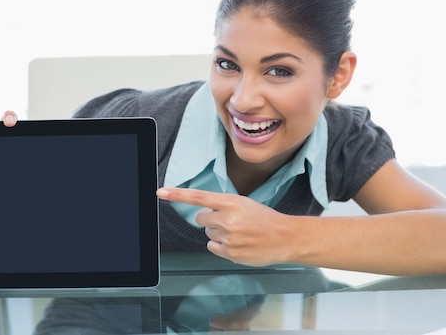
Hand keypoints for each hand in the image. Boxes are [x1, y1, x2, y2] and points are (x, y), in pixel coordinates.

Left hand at [157, 188, 291, 266]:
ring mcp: (228, 237)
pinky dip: (221, 246)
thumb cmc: (265, 219)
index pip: (198, 197)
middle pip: (200, 218)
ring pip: (208, 233)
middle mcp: (227, 219)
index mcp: (231, 202)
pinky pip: (212, 247)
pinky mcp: (229, 253)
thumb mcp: (244, 203)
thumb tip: (203, 212)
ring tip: (239, 233)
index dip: (177, 195)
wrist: (285, 238)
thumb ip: (222, 205)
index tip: (160, 192)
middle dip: (210, 219)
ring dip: (218, 233)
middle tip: (229, 221)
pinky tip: (237, 243)